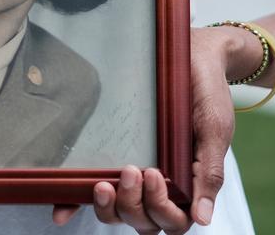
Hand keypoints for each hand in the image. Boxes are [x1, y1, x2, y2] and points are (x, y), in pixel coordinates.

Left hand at [53, 26, 236, 233]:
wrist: (193, 56)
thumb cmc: (207, 93)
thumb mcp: (214, 130)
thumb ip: (209, 172)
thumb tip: (203, 218)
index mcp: (188, 183)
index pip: (173, 221)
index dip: (162, 209)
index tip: (155, 173)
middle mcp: (159, 184)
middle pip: (142, 221)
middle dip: (134, 205)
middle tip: (132, 169)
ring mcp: (134, 173)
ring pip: (119, 213)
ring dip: (109, 207)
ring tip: (102, 183)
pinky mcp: (113, 155)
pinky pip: (90, 189)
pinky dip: (76, 203)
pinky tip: (61, 209)